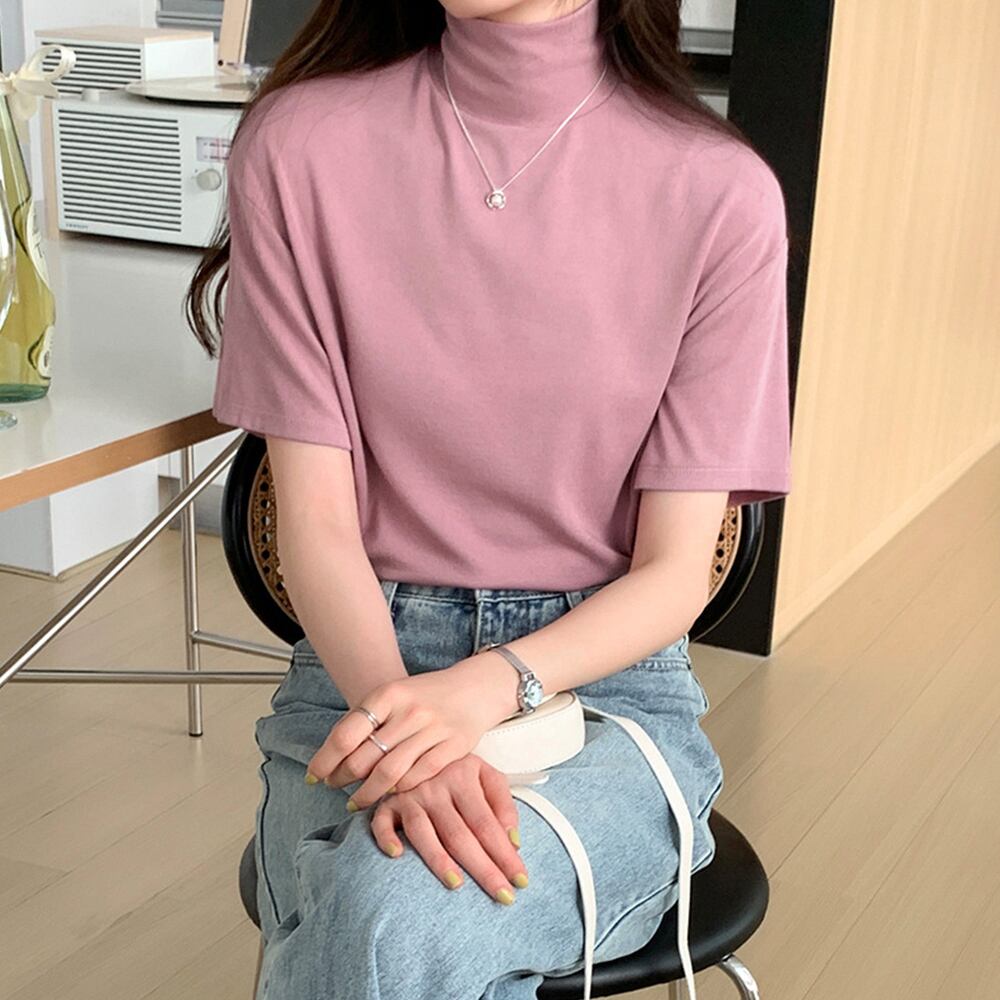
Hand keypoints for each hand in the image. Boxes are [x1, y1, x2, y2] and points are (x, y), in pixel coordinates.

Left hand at [305, 657, 511, 808]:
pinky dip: (398, 790)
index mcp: (388, 694)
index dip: (324, 761)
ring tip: (354, 802)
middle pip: (364, 758)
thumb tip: (330, 757)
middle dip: (341, 779)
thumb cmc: (423, 696)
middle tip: (334, 787)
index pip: (345, 735)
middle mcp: (409, 711)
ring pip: (389, 774)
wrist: (474, 688)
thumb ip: (364, 721)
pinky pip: (417, 777)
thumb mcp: (391, 696)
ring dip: (366, 794)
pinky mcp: (453, 747)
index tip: (314, 776)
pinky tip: (388, 794)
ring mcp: (433, 729)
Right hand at [370, 753, 528, 902]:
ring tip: (457, 885)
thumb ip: (504, 805)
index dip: (504, 853)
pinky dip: (387, 837)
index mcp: (464, 775)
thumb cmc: (459, 770)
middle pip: (459, 834)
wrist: (421, 746)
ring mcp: (410, 793)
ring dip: (438, 859)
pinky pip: (382, 822)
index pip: (487, 823)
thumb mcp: (487, 775)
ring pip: (423, 832)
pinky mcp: (387, 802)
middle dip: (483, 869)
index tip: (520, 881)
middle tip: (503, 897)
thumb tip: (514, 842)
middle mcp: (436, 784)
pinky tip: (397, 855)